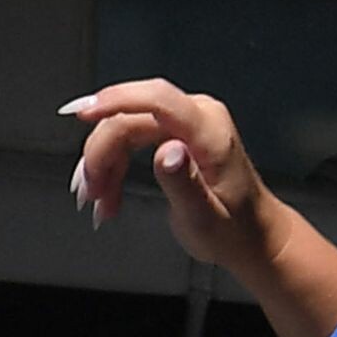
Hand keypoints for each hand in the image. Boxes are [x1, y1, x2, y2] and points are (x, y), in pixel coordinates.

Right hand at [59, 77, 278, 277]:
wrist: (252, 236)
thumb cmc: (235, 230)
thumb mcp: (206, 218)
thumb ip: (184, 184)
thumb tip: (167, 152)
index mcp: (210, 132)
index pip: (157, 100)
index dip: (117, 101)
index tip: (84, 115)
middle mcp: (199, 117)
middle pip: (132, 118)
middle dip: (102, 154)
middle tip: (89, 194)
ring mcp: (187, 122)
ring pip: (126, 128)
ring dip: (104, 164)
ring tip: (100, 203)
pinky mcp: (176, 132)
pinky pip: (132, 137)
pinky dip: (114, 165)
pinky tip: (108, 192)